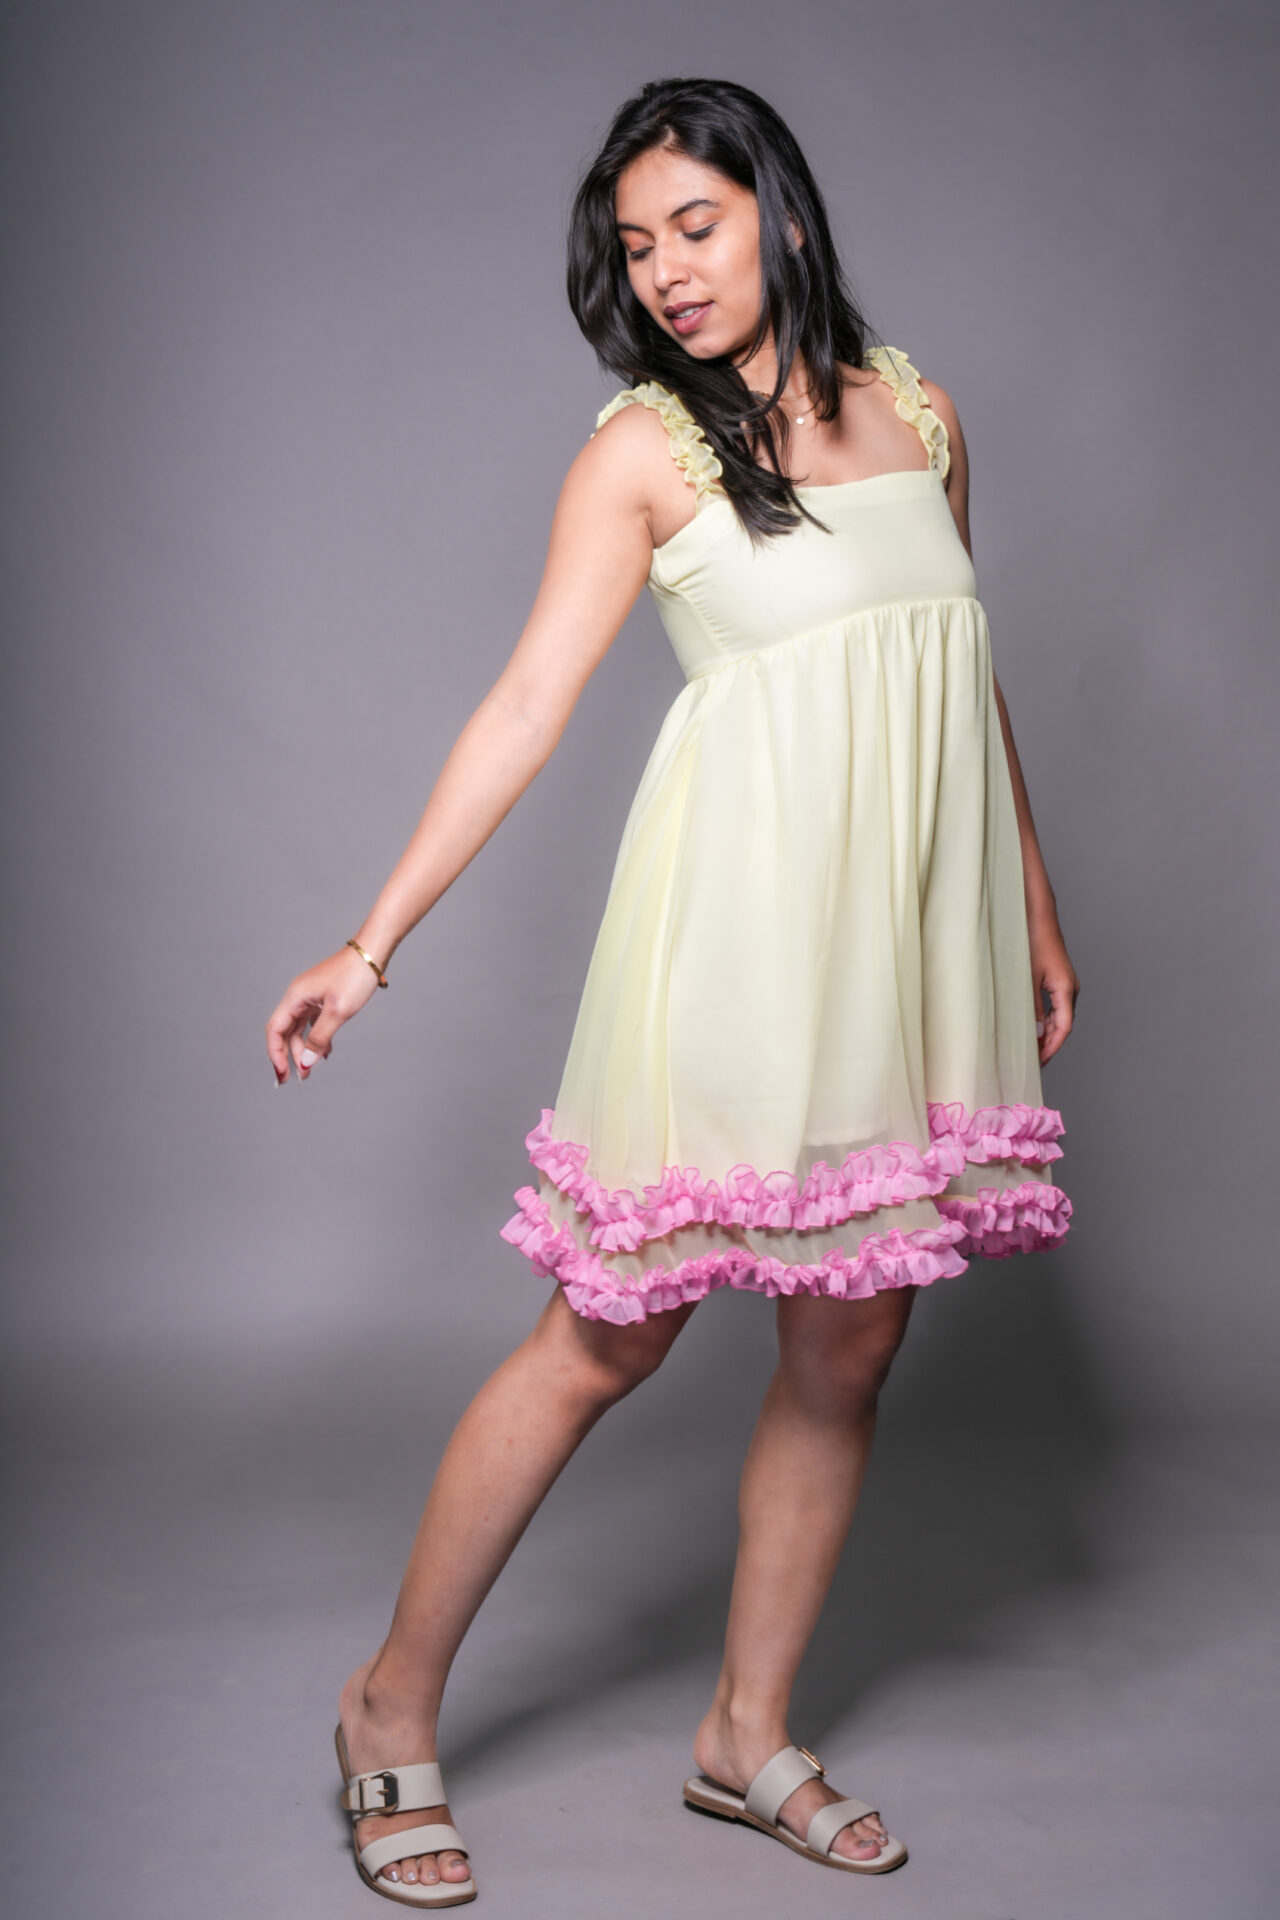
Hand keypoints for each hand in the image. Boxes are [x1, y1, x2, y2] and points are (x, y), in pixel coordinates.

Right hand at [265, 944, 383, 1084]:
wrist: (371, 953)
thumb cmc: (354, 977)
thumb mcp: (337, 1012)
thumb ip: (319, 1038)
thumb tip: (305, 1062)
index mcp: (295, 997)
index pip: (275, 1030)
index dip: (275, 1054)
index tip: (282, 1075)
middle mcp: (298, 997)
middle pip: (285, 1032)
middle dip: (290, 1056)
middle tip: (298, 1079)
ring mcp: (310, 997)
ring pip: (299, 1029)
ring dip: (303, 1049)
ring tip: (310, 1070)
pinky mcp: (322, 998)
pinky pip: (312, 1023)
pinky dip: (316, 1038)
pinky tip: (325, 1052)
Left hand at [1029, 913, 1078, 1066]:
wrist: (1038, 917)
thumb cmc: (1032, 943)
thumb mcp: (1027, 980)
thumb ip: (1033, 1008)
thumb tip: (1038, 1034)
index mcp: (1065, 989)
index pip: (1064, 1028)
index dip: (1052, 1047)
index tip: (1040, 1062)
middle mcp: (1071, 988)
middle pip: (1064, 1024)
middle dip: (1050, 1044)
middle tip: (1033, 1061)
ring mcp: (1067, 983)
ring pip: (1061, 1016)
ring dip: (1049, 1033)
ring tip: (1032, 1048)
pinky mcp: (1060, 979)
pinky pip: (1058, 1006)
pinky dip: (1048, 1020)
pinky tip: (1035, 1026)